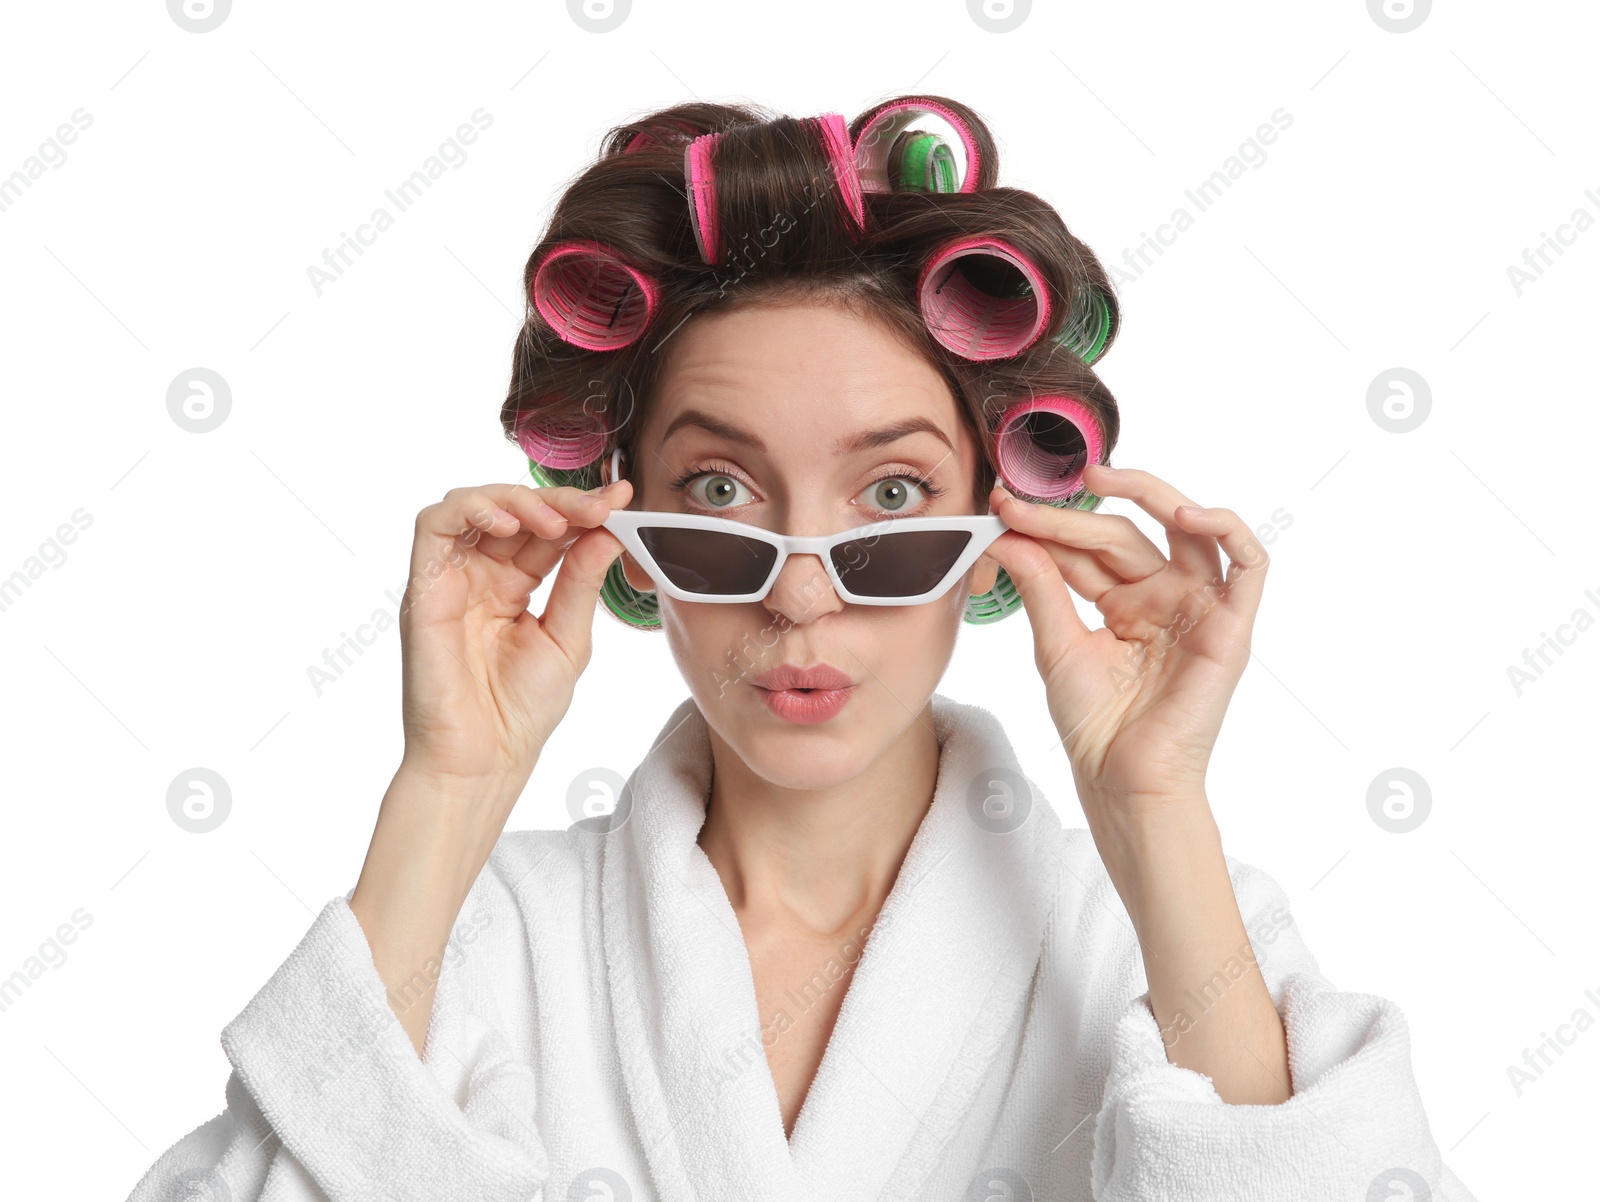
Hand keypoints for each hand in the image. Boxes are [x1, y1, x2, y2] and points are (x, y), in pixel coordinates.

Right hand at [395, 478, 632, 804]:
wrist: (483, 759)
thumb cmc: (521, 710)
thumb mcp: (567, 638)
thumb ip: (582, 582)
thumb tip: (607, 530)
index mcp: (516, 585)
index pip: (548, 529)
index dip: (583, 509)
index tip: (622, 500)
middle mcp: (481, 575)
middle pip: (515, 509)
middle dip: (560, 500)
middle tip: (599, 507)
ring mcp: (452, 578)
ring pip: (473, 504)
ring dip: (517, 499)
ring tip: (556, 520)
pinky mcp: (424, 586)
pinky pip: (433, 526)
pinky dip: (469, 509)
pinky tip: (506, 521)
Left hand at [981, 464, 1267, 826]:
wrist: (1123, 781)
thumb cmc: (1095, 728)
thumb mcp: (1056, 646)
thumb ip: (1040, 587)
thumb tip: (1009, 536)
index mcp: (1124, 603)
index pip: (1088, 549)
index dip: (1047, 526)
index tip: (1003, 509)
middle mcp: (1164, 598)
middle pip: (1126, 535)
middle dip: (1072, 515)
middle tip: (1024, 501)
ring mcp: (1200, 608)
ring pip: (1189, 530)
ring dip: (1152, 494)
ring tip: (1102, 476)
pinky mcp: (1232, 625)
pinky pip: (1248, 563)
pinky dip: (1225, 528)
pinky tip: (1184, 514)